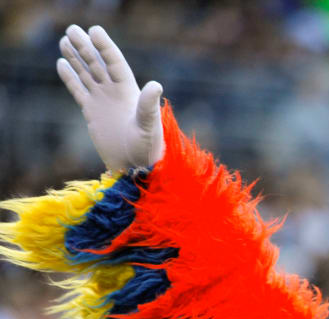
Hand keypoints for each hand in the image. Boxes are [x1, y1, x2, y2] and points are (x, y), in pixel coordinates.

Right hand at [56, 24, 163, 171]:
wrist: (135, 168)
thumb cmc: (148, 150)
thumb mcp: (149, 127)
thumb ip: (148, 106)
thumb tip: (155, 85)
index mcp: (129, 92)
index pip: (115, 63)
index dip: (105, 47)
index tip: (94, 30)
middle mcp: (115, 93)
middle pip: (98, 64)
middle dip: (86, 47)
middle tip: (72, 29)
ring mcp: (103, 102)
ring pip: (87, 74)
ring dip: (77, 57)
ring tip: (65, 40)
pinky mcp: (92, 113)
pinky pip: (79, 90)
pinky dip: (70, 78)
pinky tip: (61, 63)